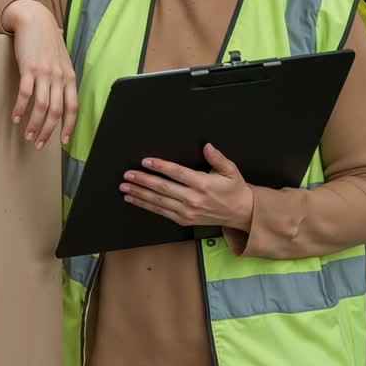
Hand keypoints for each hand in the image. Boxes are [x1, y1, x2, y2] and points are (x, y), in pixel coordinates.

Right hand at [3, 0, 77, 149]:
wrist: (35, 20)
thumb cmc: (48, 42)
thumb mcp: (62, 61)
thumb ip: (63, 79)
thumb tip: (62, 98)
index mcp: (69, 77)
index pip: (73, 108)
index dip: (68, 126)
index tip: (62, 142)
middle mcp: (59, 77)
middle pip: (56, 112)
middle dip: (47, 132)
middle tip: (38, 144)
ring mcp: (44, 73)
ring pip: (41, 107)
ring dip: (34, 125)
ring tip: (27, 135)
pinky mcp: (29, 68)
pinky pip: (25, 94)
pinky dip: (20, 108)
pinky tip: (15, 117)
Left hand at [120, 144, 253, 230]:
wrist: (241, 213)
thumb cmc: (234, 188)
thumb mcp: (230, 170)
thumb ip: (217, 158)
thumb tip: (207, 146)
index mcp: (203, 184)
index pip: (177, 174)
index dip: (161, 167)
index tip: (146, 161)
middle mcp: (193, 199)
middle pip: (163, 189)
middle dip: (143, 181)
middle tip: (127, 175)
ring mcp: (187, 212)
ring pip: (158, 202)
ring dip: (140, 194)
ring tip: (125, 187)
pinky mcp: (183, 219)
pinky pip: (161, 212)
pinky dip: (145, 205)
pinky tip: (134, 199)